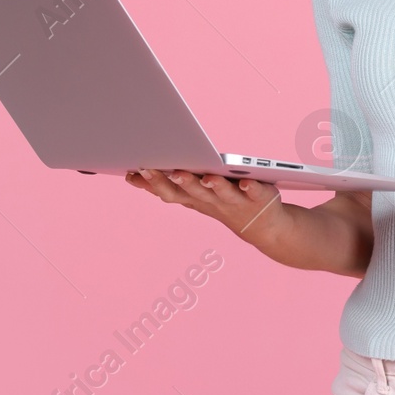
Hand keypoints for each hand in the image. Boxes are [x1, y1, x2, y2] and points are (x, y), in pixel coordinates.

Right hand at [125, 168, 282, 244]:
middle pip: (193, 192)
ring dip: (213, 186)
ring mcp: (235, 200)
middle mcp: (211, 200)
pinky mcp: (258, 196)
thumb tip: (134, 173)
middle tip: (170, 170)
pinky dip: (251, 187)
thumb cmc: (220, 201)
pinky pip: (254, 192)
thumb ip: (167, 183)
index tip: (134, 171)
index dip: (152, 183)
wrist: (260, 224)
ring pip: (221, 193)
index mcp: (194, 198)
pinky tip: (247, 182)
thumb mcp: (192, 194)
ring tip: (207, 177)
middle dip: (180, 181)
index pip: (169, 192)